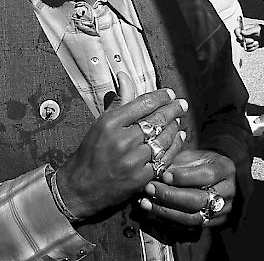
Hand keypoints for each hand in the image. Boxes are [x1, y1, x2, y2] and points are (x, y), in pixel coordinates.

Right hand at [57, 72, 187, 219]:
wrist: (81, 187)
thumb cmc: (90, 153)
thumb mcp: (100, 123)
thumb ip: (118, 101)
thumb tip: (125, 77)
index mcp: (110, 123)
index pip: (143, 103)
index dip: (160, 97)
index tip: (169, 94)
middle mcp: (122, 140)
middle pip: (156, 119)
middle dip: (173, 110)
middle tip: (182, 104)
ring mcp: (133, 160)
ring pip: (163, 139)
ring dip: (173, 128)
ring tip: (177, 121)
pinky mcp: (141, 177)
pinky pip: (164, 159)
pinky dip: (173, 148)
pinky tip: (177, 139)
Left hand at [139, 149, 235, 227]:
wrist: (215, 175)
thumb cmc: (200, 162)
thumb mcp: (192, 156)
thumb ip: (177, 163)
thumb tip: (156, 172)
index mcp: (225, 169)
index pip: (206, 175)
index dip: (183, 177)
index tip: (163, 175)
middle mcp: (228, 191)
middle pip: (199, 199)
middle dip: (171, 195)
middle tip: (150, 189)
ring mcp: (223, 209)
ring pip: (194, 215)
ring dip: (167, 210)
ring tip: (146, 202)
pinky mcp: (215, 222)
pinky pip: (191, 224)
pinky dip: (170, 218)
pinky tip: (154, 210)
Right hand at [234, 24, 260, 51]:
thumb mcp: (257, 29)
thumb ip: (249, 31)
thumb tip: (242, 32)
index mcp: (245, 29)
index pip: (237, 31)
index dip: (238, 35)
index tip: (242, 37)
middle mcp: (245, 35)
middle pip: (238, 40)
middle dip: (245, 41)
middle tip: (252, 40)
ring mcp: (247, 41)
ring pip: (243, 45)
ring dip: (250, 45)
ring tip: (256, 42)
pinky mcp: (250, 46)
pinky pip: (248, 49)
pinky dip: (252, 48)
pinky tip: (257, 45)